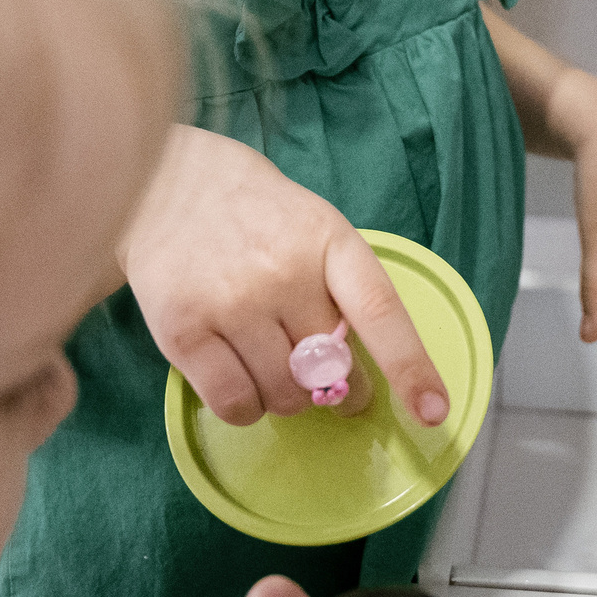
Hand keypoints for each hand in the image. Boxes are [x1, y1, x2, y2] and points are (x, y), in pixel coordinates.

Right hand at [121, 127, 448, 428]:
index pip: (380, 313)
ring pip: (284, 396)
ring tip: (267, 360)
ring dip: (285, 397)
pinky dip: (246, 407)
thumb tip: (355, 377)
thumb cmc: (253, 214)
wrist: (163, 184)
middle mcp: (283, 272)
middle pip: (330, 372)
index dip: (411, 368)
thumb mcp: (312, 229)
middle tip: (323, 379)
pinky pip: (235, 406)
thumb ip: (338, 292)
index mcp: (330, 242)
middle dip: (335, 389)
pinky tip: (240, 377)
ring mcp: (232, 303)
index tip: (433, 413)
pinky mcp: (184, 332)